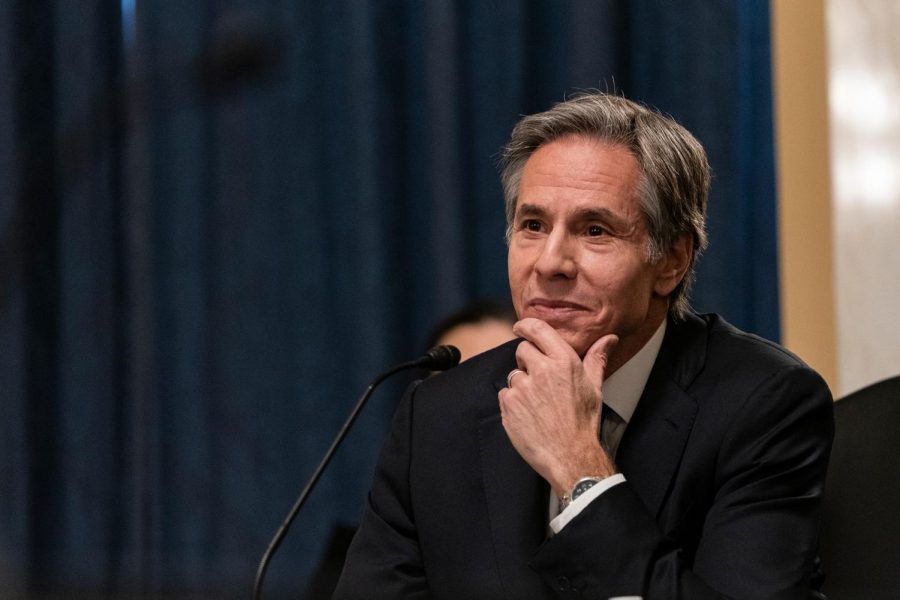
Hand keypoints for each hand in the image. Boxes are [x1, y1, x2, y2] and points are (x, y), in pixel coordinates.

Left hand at [498, 318, 618, 496]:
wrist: (570, 456)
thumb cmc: (584, 422)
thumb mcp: (595, 388)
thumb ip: (596, 359)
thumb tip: (608, 338)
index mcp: (564, 362)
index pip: (537, 330)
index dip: (525, 326)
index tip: (520, 327)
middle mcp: (542, 370)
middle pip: (522, 350)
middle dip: (528, 361)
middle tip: (541, 380)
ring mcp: (523, 388)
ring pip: (514, 374)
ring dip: (522, 385)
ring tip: (538, 404)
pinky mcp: (509, 404)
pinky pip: (505, 394)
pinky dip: (513, 402)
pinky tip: (529, 414)